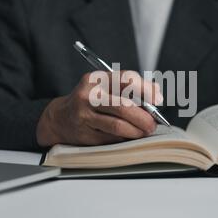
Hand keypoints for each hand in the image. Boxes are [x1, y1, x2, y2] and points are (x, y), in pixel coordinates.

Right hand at [36, 71, 161, 146]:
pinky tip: (129, 137)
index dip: (146, 90)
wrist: (60, 118)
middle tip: (153, 124)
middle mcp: (88, 95)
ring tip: (144, 132)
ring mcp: (84, 116)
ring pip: (118, 126)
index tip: (157, 100)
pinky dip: (124, 139)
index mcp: (96, 79)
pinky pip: (111, 138)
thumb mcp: (105, 87)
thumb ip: (130, 88)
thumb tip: (157, 94)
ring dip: (136, 131)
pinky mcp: (84, 134)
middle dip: (144, 117)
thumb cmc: (91, 100)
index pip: (126, 80)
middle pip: (123, 107)